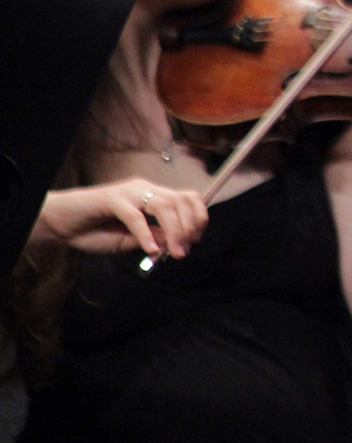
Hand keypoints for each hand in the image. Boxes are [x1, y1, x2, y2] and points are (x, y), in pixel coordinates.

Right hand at [32, 178, 207, 257]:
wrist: (63, 225)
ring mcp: (129, 192)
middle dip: (188, 227)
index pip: (187, 198)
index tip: (195, 240)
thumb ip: (153, 238)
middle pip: (180, 201)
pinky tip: (149, 250)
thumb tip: (175, 243)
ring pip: (164, 205)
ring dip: (174, 230)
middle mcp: (145, 190)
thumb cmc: (96, 231)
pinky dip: (146, 234)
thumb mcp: (131, 241)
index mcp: (153, 196)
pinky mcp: (112, 199)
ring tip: (173, 252)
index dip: (198, 217)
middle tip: (183, 251)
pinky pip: (135, 216)